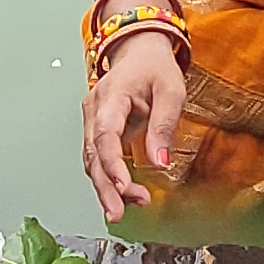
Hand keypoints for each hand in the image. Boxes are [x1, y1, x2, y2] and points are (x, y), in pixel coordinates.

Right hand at [82, 36, 187, 216]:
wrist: (140, 51)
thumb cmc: (154, 67)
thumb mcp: (171, 91)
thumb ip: (163, 126)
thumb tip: (160, 163)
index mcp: (111, 95)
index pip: (105, 135)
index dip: (112, 164)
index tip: (124, 187)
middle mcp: (94, 110)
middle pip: (93, 155)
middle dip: (105, 187)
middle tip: (118, 213)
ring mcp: (92, 120)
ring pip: (92, 161)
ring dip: (107, 187)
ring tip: (125, 209)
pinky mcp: (98, 130)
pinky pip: (98, 158)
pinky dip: (108, 178)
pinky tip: (122, 195)